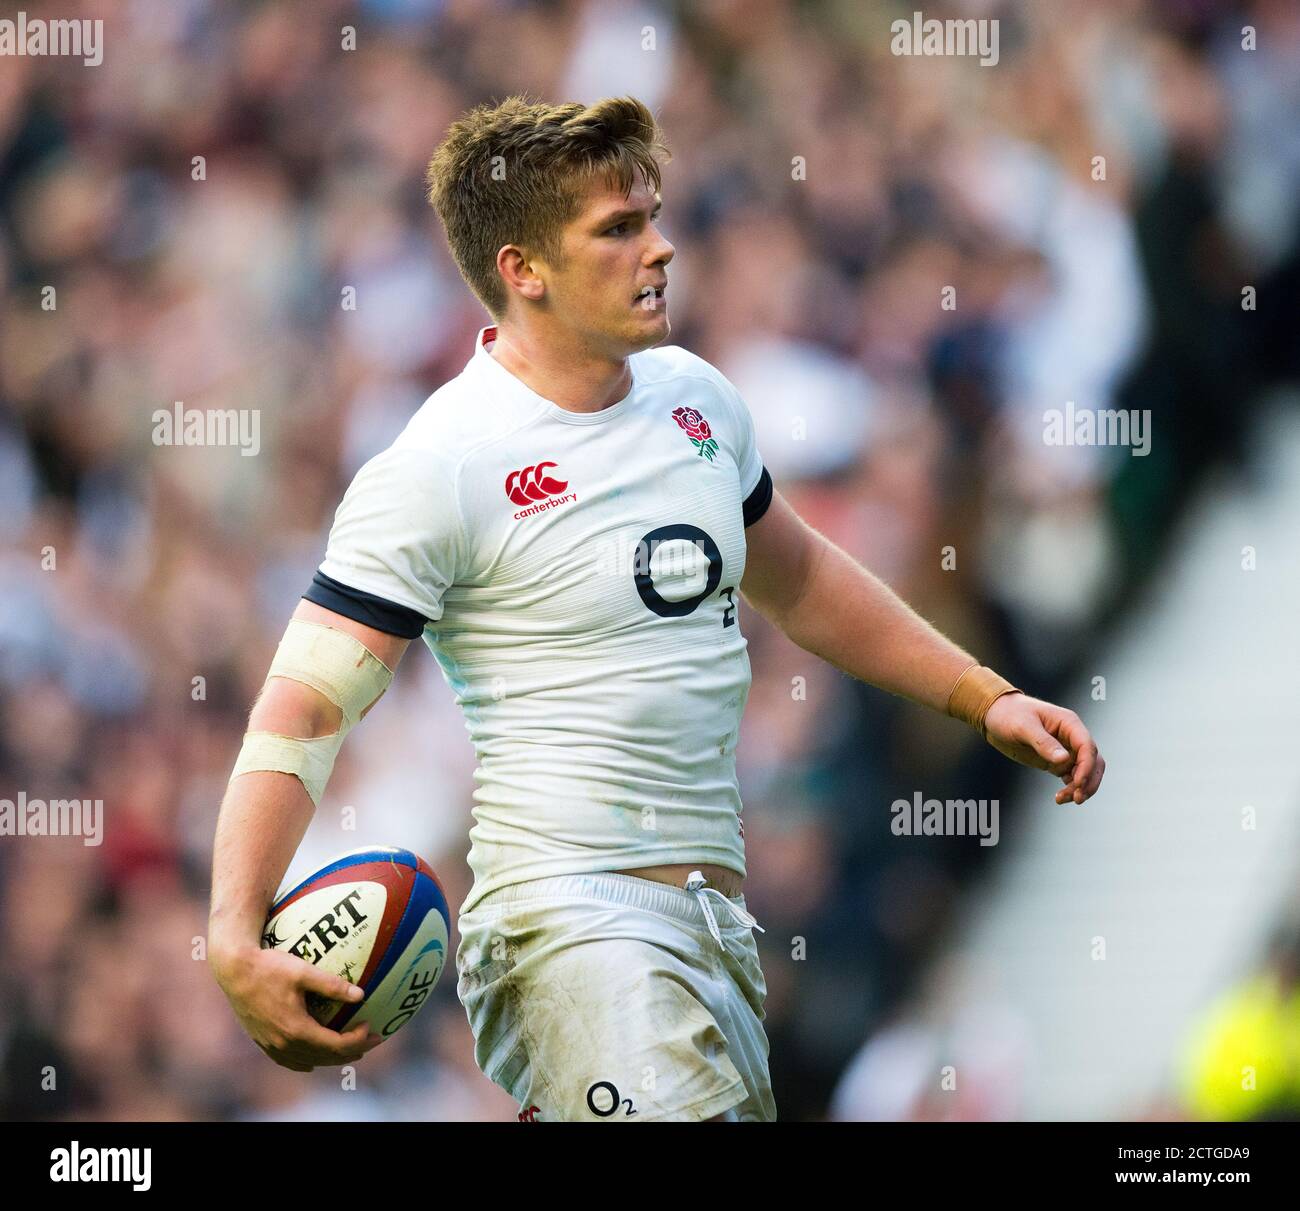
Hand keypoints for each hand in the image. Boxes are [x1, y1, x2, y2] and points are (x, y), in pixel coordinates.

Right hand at [211, 943, 382, 1070]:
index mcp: (296, 1029)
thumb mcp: (303, 972)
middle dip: (352, 1051)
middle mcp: (284, 1043)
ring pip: (308, 1061)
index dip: (358, 1040)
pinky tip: (314, 1057)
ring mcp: (271, 1045)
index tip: (372, 1026)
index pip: (335, 1045)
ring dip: (332, 1058)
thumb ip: (332, 985)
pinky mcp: (262, 1041)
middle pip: (325, 1057)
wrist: (234, 970)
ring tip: (351, 1048)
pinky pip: (289, 1060)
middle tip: (373, 1040)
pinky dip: (307, 1060)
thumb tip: (361, 994)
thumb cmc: (269, 967)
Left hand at [982, 693, 1104, 804]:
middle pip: (1093, 761)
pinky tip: (1060, 798)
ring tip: (1063, 799)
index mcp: (1069, 723)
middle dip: (1089, 780)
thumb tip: (1064, 760)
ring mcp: (1065, 750)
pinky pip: (1071, 777)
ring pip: (1085, 772)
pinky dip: (1070, 788)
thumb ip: (1043, 743)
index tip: (1078, 783)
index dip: (1087, 766)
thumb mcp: (1023, 726)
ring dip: (1081, 787)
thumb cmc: (1009, 714)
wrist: (994, 715)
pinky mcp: (1055, 761)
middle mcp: (1071, 737)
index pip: (1087, 746)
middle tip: (1077, 798)